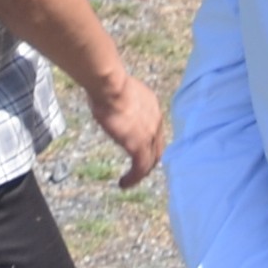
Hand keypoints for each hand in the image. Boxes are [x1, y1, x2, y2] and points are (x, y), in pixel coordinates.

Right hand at [88, 61, 169, 186]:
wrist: (111, 87)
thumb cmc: (109, 84)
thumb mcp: (120, 92)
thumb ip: (121, 101)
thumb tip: (111, 101)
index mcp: (152, 106)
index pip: (156, 130)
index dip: (150, 142)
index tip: (139, 150)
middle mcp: (156, 120)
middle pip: (158, 147)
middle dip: (150, 160)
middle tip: (138, 171)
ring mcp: (149, 134)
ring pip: (151, 160)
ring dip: (141, 173)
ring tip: (129, 181)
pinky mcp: (138, 146)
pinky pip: (140, 168)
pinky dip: (134, 178)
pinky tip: (123, 183)